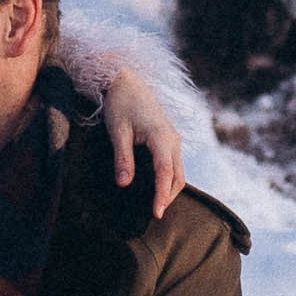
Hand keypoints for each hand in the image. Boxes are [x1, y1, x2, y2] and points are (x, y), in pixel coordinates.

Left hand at [100, 67, 183, 214]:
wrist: (126, 80)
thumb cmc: (121, 103)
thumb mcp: (117, 131)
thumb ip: (122, 158)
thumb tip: (124, 184)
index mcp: (161, 137)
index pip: (165, 173)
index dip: (161, 195)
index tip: (156, 213)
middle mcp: (172, 139)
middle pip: (177, 176)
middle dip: (168, 196)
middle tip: (156, 214)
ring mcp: (173, 138)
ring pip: (178, 170)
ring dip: (169, 188)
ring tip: (155, 204)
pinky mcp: (168, 137)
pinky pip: (173, 163)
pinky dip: (168, 178)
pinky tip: (155, 186)